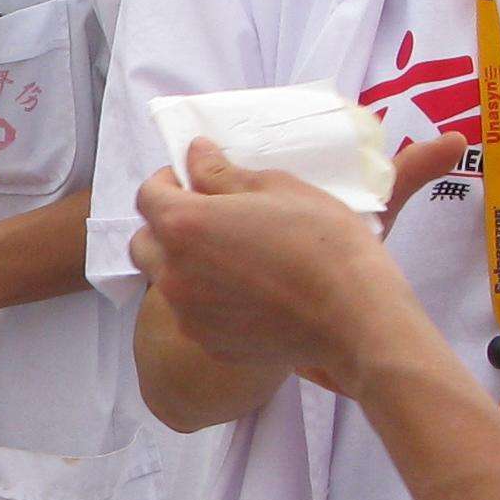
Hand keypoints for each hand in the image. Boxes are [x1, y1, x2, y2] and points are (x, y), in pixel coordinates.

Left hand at [130, 144, 423, 393]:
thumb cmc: (323, 243)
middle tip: (208, 217)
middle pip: (144, 242)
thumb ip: (223, 173)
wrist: (355, 316)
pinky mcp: (211, 343)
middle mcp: (174, 273)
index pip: (148, 194)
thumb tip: (195, 155)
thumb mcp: (277, 188)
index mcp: (184, 225)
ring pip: (166, 281)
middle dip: (166, 225)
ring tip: (231, 256)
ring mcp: (189, 314)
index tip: (195, 178)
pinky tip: (248, 291)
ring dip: (183, 263)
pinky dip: (207, 299)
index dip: (168, 181)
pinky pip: (194, 314)